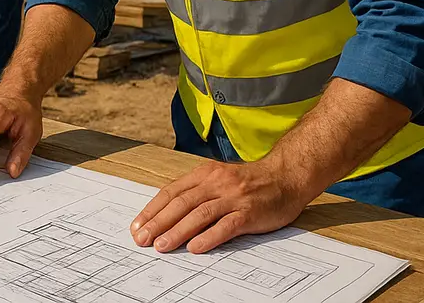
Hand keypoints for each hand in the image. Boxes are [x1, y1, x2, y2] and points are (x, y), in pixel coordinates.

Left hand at [129, 156, 314, 253]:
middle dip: (158, 223)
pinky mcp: (249, 213)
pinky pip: (226, 226)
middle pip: (180, 203)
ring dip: (177, 231)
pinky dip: (209, 237)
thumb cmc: (249, 182)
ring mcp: (233, 197)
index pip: (171, 192)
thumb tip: (167, 213)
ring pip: (199, 215)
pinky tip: (195, 248)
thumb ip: (196, 192)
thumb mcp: (218, 179)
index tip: (137, 226)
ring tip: (161, 246)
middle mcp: (216, 183)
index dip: (152, 210)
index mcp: (204, 174)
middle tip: (141, 239)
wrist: (286, 176)